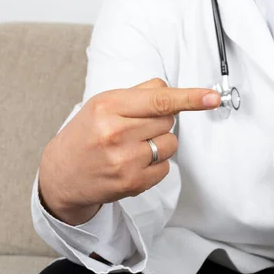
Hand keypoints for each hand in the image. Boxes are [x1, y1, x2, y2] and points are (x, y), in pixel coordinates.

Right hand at [38, 78, 220, 225]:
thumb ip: (139, 94)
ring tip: (132, 147)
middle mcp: (116, 132)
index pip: (160, 100)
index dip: (190, 98)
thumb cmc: (86, 135)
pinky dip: (155, 164)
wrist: (60, 175)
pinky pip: (166, 167)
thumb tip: (172, 90)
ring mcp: (125, 160)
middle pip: (169, 120)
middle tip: (134, 128)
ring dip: (159, 143)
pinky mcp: (132, 182)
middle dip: (158, 121)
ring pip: (171, 143)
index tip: (212, 97)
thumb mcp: (103, 104)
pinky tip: (133, 163)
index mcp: (108, 106)